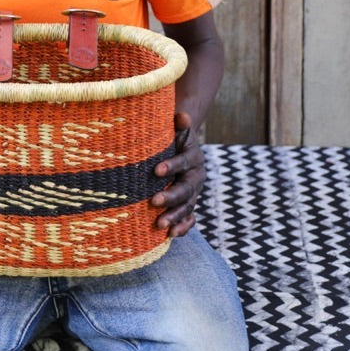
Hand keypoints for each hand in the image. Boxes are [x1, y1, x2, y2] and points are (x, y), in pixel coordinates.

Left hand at [150, 112, 205, 237]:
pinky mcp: (189, 205)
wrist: (183, 148)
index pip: (182, 162)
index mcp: (192, 158)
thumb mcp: (176, 130)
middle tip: (153, 201)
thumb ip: (178, 124)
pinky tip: (171, 235)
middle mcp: (196, 177)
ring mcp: (193, 193)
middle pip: (185, 189)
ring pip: (187, 207)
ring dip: (174, 217)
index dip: (171, 166)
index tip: (156, 170)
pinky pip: (190, 218)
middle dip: (170, 197)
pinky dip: (183, 227)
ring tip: (159, 224)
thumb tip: (182, 115)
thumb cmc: (173, 138)